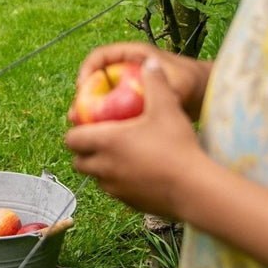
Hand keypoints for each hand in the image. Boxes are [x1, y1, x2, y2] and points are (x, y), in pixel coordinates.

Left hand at [65, 60, 207, 221]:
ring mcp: (115, 189)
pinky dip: (118, 182)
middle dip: (85, 151)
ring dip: (101, 167)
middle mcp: (104, 168)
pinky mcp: (129, 203)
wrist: (195, 189)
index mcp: (105, 142)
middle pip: (79, 162)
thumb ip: (155, 82)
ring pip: (96, 178)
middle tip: (102, 139)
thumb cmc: (177, 145)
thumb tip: (150, 63)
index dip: (76, 131)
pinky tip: (139, 171)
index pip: (71, 139)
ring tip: (121, 154)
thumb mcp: (167, 107)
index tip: (88, 124)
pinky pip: (115, 191)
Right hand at [73, 41, 210, 122]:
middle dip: (83, 98)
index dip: (87, 70)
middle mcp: (127, 70)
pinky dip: (104, 123)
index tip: (81, 88)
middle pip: (95, 80)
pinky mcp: (131, 104)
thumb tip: (151, 94)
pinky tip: (101, 139)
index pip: (100, 57)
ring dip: (90, 113)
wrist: (206, 94)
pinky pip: (111, 112)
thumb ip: (167, 87)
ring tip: (82, 131)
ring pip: (101, 98)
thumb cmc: (195, 82)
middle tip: (75, 116)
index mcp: (133, 56)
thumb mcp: (182, 84)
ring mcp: (128, 88)